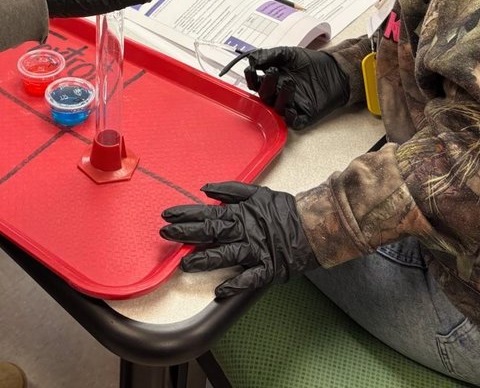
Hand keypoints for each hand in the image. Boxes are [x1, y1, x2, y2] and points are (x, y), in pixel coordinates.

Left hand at [161, 182, 317, 297]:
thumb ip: (230, 190)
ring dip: (204, 260)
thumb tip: (205, 188)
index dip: (186, 214)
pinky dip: (234, 285)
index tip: (167, 214)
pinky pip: (248, 278)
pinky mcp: (267, 268)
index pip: (207, 213)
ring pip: (225, 255)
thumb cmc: (283, 210)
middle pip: (210, 232)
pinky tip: (219, 291)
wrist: (313, 226)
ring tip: (185, 264)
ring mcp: (255, 251)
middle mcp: (244, 232)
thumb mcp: (256, 192)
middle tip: (166, 233)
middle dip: (186, 233)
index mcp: (240, 213)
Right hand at [244, 47, 349, 129]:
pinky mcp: (304, 115)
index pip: (255, 83)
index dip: (251, 78)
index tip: (252, 69)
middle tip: (273, 71)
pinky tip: (291, 108)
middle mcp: (278, 94)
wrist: (334, 69)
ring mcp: (291, 105)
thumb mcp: (288, 54)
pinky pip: (293, 121)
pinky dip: (290, 117)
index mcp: (272, 81)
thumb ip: (269, 55)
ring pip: (277, 108)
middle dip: (266, 84)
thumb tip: (251, 59)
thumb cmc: (310, 63)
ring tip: (289, 82)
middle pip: (264, 96)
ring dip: (280, 97)